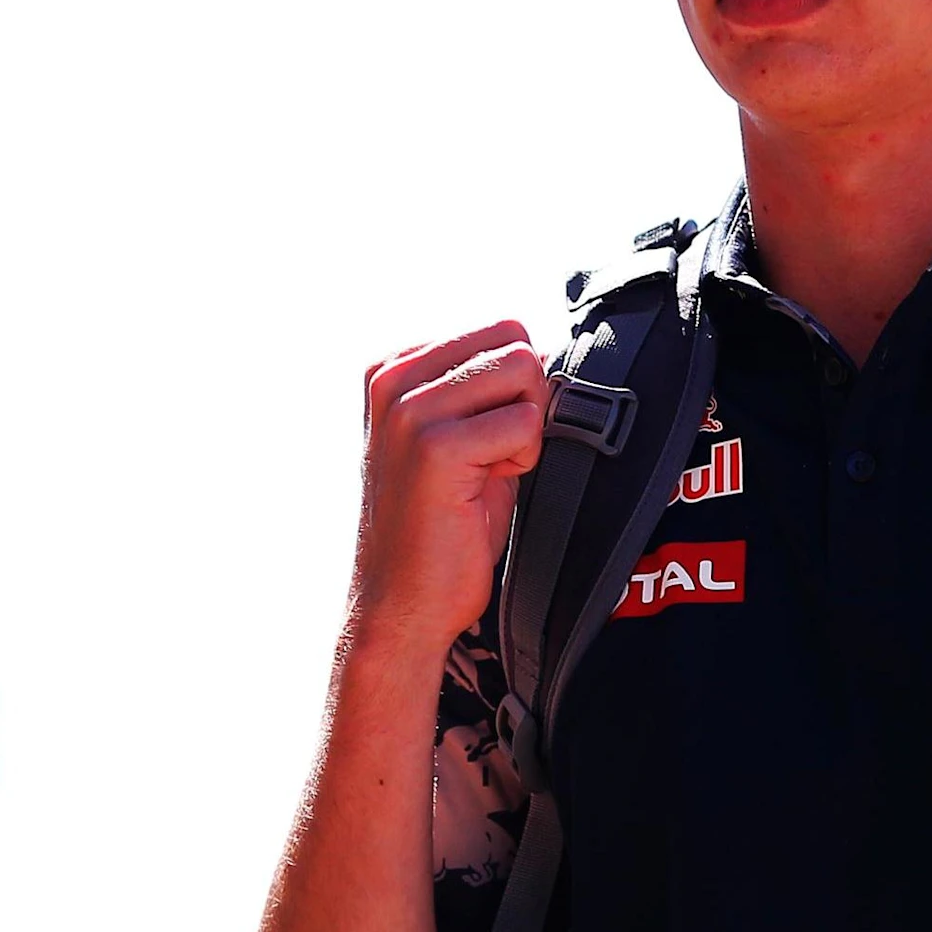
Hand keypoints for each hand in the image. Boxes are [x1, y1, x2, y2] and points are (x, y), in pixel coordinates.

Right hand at [350, 322, 551, 658]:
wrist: (403, 602)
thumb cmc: (441, 524)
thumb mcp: (454, 434)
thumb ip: (484, 386)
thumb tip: (538, 349)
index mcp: (394, 367)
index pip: (500, 329)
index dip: (513, 389)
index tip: (479, 441)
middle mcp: (392, 378)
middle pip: (514, 341)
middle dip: (524, 401)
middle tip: (491, 457)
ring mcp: (409, 410)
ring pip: (523, 372)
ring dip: (523, 430)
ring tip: (484, 473)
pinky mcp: (435, 447)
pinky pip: (525, 422)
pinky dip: (522, 459)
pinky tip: (481, 493)